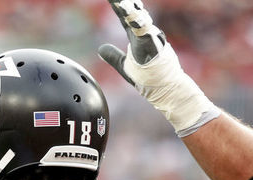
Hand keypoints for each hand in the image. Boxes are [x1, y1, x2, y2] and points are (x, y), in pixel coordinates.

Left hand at [98, 0, 218, 135]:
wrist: (163, 87)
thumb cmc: (146, 76)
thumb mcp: (123, 65)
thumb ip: (113, 56)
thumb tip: (100, 49)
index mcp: (136, 36)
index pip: (125, 17)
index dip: (118, 6)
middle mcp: (144, 34)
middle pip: (132, 14)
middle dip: (126, 4)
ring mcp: (150, 39)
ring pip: (140, 21)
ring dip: (132, 12)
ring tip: (122, 3)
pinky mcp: (154, 47)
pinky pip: (147, 34)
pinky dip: (141, 26)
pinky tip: (134, 19)